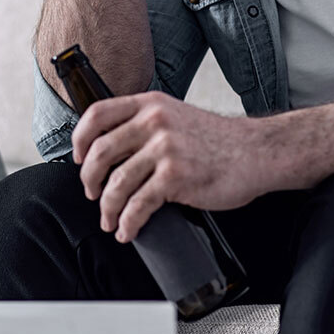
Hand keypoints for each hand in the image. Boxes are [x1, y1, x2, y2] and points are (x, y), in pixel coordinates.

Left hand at [71, 91, 268, 242]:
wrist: (256, 152)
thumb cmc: (218, 140)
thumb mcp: (176, 115)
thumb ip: (147, 124)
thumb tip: (112, 150)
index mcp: (150, 105)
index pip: (97, 114)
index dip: (79, 139)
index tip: (78, 158)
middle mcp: (154, 122)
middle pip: (100, 152)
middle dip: (89, 180)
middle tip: (92, 193)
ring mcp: (164, 149)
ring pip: (116, 184)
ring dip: (107, 208)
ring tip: (110, 219)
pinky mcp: (175, 177)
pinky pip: (138, 205)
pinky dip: (128, 222)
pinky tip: (128, 229)